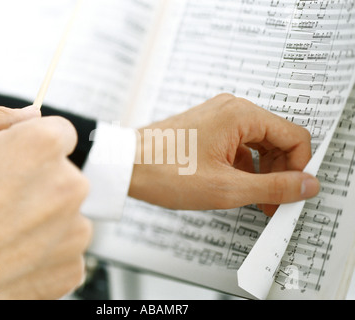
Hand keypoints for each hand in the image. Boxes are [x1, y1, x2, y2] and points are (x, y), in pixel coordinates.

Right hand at [0, 106, 91, 299]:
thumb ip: (0, 118)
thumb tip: (32, 113)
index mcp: (42, 147)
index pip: (63, 133)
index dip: (39, 145)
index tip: (22, 159)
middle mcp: (67, 186)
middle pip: (67, 174)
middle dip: (42, 182)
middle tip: (2, 199)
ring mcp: (73, 230)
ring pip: (69, 213)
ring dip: (46, 217)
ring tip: (5, 228)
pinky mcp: (70, 266)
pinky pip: (67, 247)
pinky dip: (47, 250)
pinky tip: (14, 251)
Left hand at [129, 94, 320, 215]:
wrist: (126, 165)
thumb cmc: (164, 171)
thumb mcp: (226, 188)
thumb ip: (273, 187)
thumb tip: (306, 184)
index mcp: (240, 115)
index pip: (294, 136)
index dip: (299, 167)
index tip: (294, 191)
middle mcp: (231, 110)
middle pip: (276, 140)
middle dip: (279, 172)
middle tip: (274, 202)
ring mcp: (217, 118)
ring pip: (257, 145)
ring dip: (261, 172)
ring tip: (256, 200)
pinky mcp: (207, 129)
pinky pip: (238, 146)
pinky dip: (243, 167)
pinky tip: (236, 187)